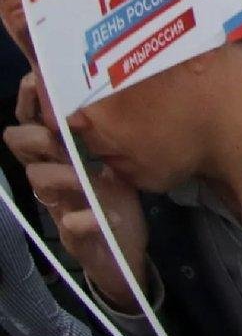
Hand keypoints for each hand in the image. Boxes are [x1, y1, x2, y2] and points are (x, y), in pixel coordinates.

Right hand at [3, 76, 149, 312]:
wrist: (123, 253)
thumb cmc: (114, 201)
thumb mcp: (114, 161)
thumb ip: (102, 133)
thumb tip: (106, 90)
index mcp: (60, 159)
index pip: (31, 124)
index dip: (30, 102)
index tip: (39, 82)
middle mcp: (53, 180)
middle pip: (23, 147)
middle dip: (38, 134)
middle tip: (62, 133)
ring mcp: (61, 208)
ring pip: (39, 182)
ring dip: (62, 174)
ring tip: (87, 175)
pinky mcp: (79, 239)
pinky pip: (71, 226)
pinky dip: (83, 220)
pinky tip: (97, 216)